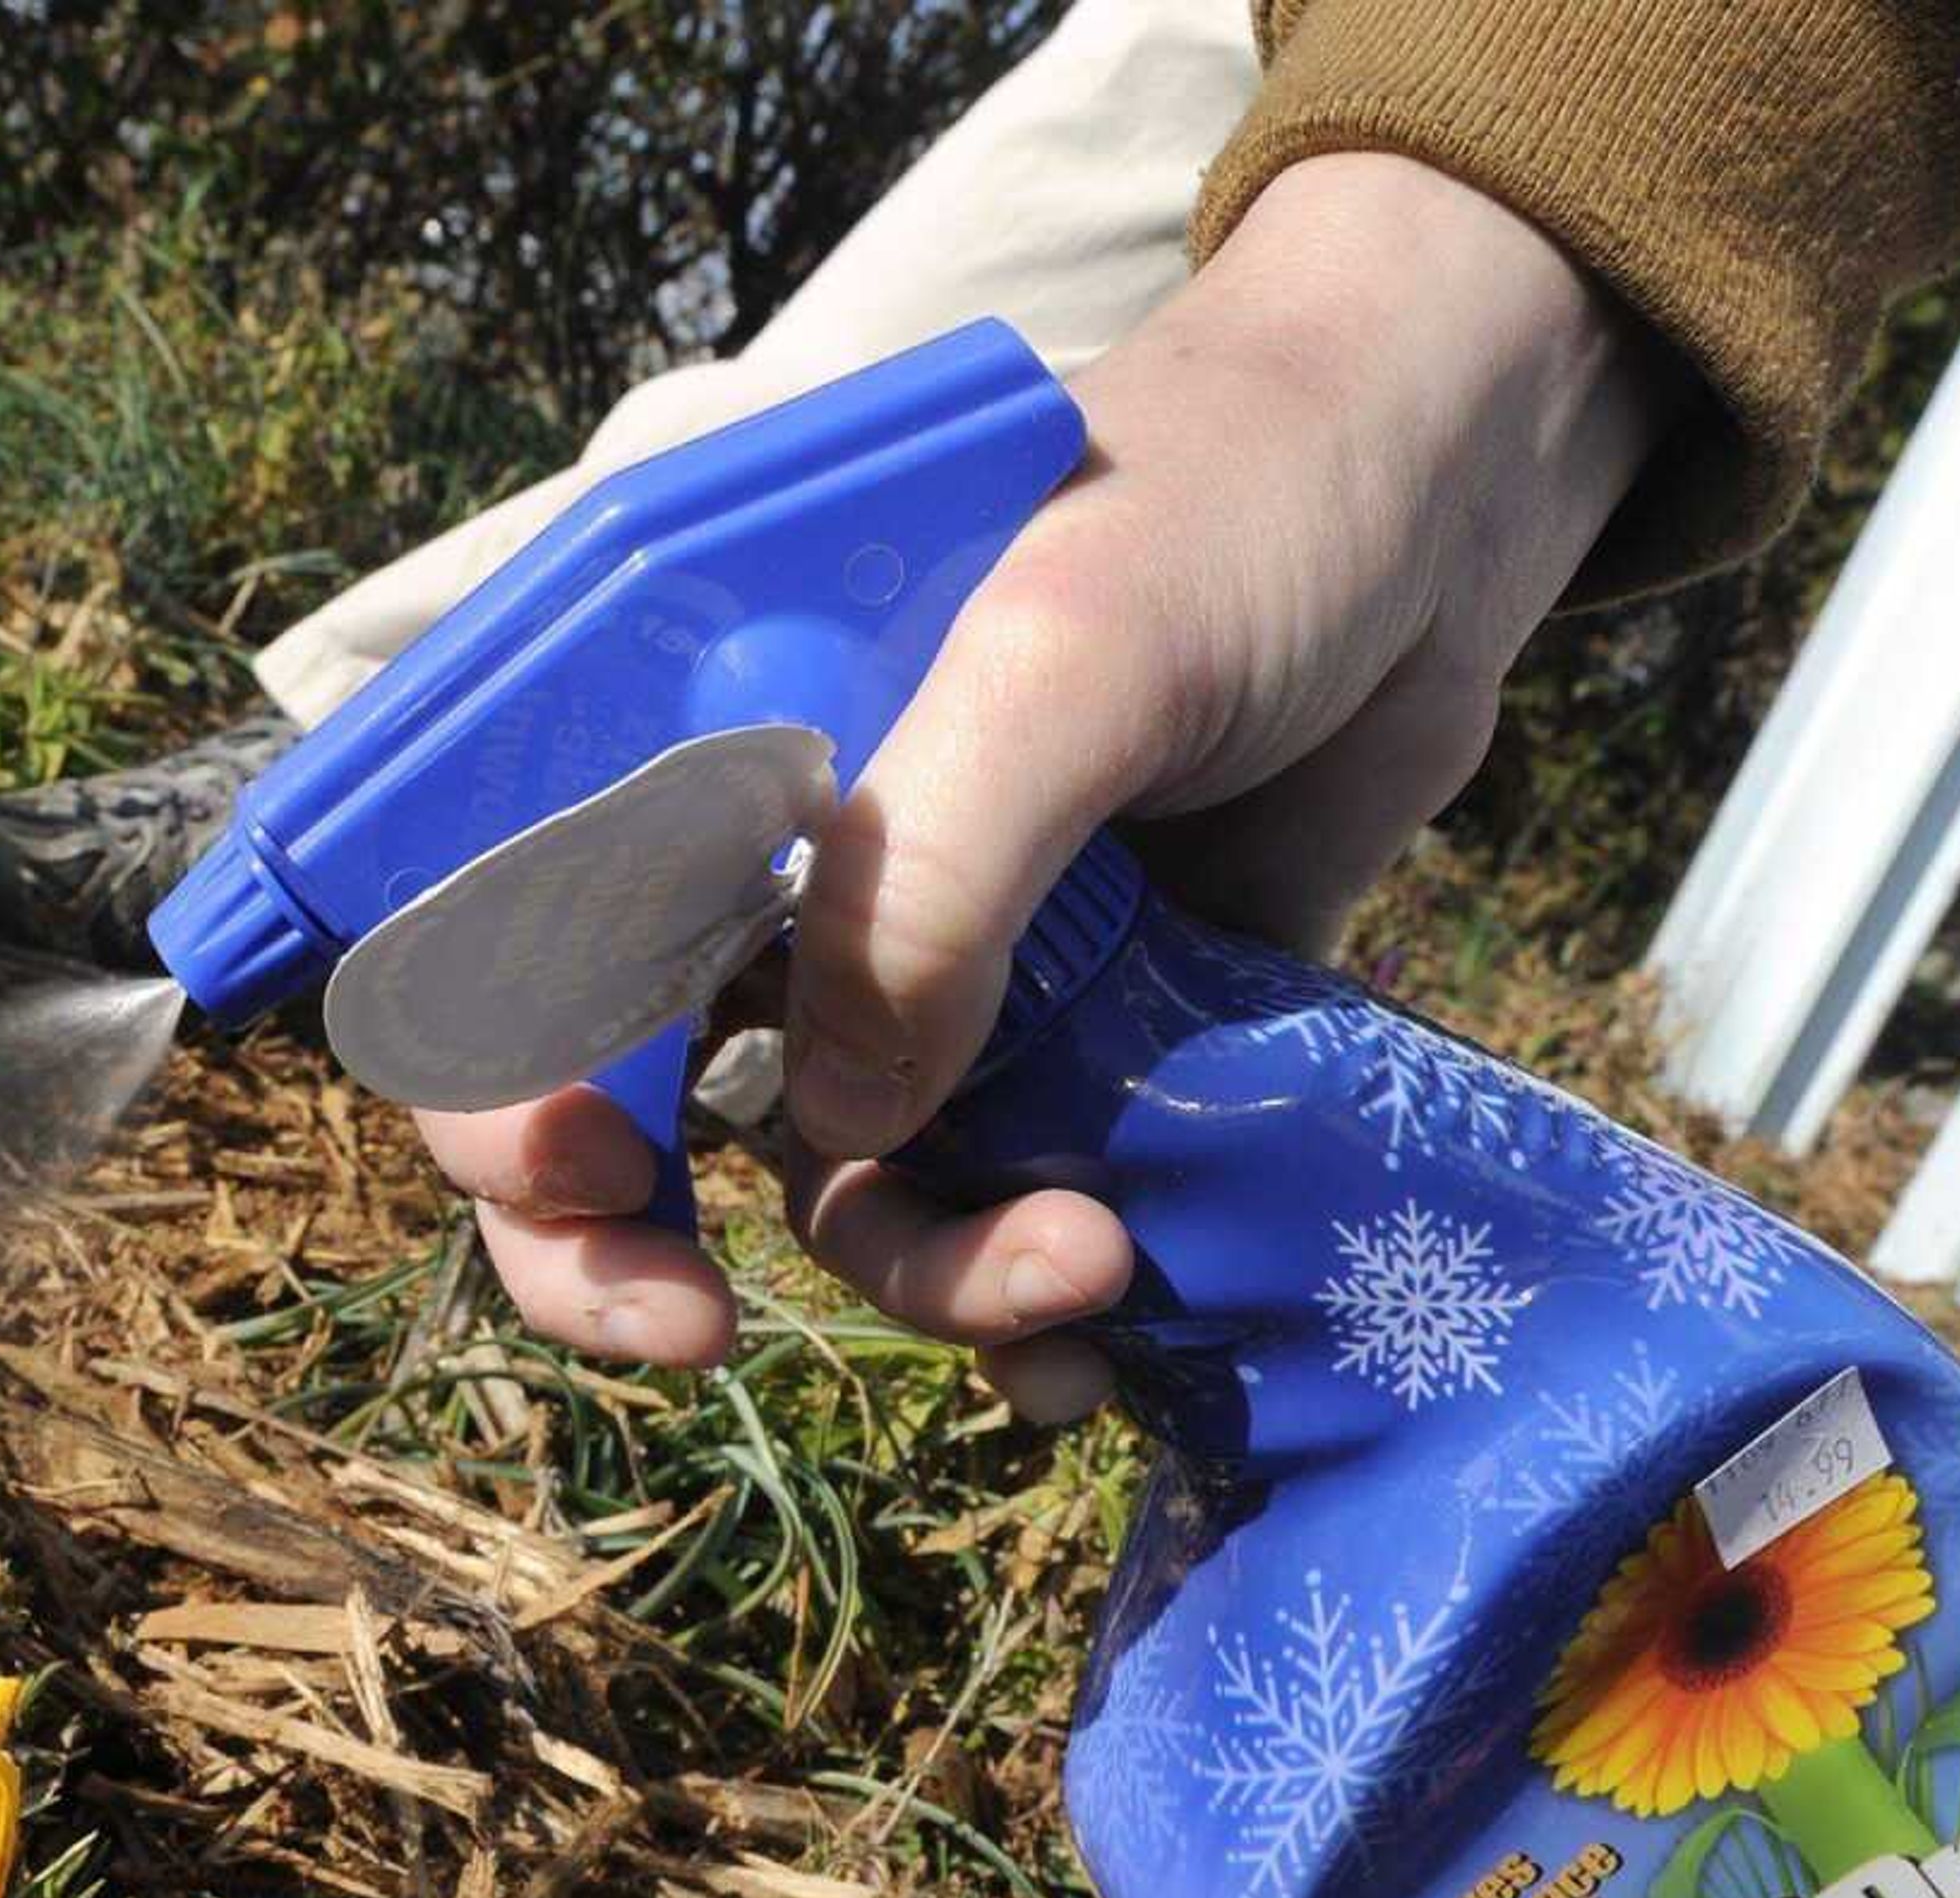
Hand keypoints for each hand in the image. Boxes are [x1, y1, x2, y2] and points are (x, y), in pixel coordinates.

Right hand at [413, 153, 1677, 1412]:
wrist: (1466, 488)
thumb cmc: (1240, 491)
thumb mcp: (1071, 652)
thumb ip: (934, 877)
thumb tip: (836, 1129)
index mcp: (696, 740)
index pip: (497, 938)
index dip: (492, 1082)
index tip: (597, 1172)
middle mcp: (772, 873)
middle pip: (605, 1113)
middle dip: (619, 1256)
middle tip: (699, 1330)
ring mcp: (920, 973)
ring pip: (831, 1197)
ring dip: (925, 1277)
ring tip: (1089, 1269)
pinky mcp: (1068, 1045)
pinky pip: (996, 1215)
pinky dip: (1027, 1311)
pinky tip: (1105, 1347)